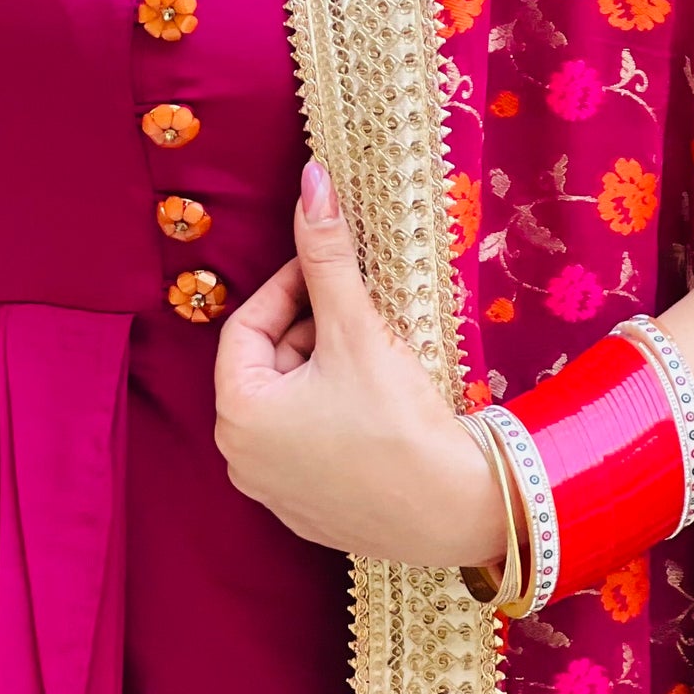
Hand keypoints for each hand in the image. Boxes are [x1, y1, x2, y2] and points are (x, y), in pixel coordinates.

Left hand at [213, 159, 506, 567]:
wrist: (457, 512)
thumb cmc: (397, 421)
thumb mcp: (356, 328)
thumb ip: (327, 253)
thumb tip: (311, 181)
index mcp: (237, 414)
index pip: (248, 324)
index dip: (288, 284)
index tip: (328, 262)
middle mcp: (241, 459)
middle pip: (268, 363)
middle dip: (311, 328)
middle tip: (360, 307)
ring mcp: (274, 492)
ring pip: (291, 401)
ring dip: (326, 367)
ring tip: (376, 351)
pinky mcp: (310, 510)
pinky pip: (310, 441)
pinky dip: (336, 412)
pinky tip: (379, 401)